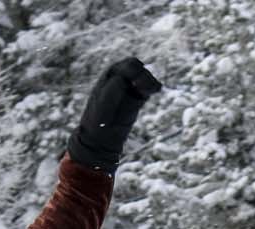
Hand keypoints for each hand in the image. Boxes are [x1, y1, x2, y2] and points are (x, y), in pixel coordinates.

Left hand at [68, 57, 163, 173]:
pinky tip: (156, 91)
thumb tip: (125, 80)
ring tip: (149, 91)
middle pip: (138, 67)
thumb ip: (113, 89)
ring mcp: (131, 88)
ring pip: (146, 77)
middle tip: (141, 87)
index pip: (128, 65)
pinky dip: (154, 87)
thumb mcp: (103, 103)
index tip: (132, 85)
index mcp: (111, 74)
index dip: (133, 73)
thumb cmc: (98, 119)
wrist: (101, 136)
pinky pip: (150, 88)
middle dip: (143, 75)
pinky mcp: (138, 98)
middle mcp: (122, 78)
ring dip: (150, 82)